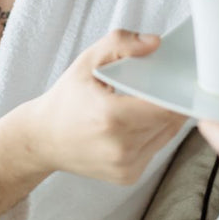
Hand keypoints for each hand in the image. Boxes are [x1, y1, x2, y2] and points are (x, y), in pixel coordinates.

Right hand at [26, 30, 188, 184]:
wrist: (44, 140)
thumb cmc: (66, 99)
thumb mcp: (87, 61)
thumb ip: (120, 44)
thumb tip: (155, 43)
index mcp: (111, 117)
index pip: (166, 105)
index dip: (174, 91)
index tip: (174, 78)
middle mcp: (121, 147)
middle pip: (170, 120)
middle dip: (168, 101)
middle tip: (157, 86)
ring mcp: (126, 166)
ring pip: (167, 135)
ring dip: (163, 118)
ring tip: (143, 103)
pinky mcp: (129, 176)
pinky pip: (156, 149)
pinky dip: (153, 133)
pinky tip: (136, 122)